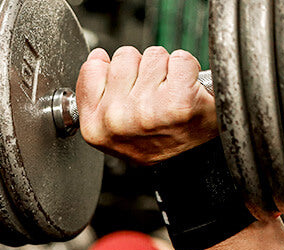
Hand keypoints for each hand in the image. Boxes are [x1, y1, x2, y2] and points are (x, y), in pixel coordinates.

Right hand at [76, 46, 217, 165]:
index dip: (114, 74)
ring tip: (170, 95)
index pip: (92, 69)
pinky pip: (181, 59)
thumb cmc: (156, 142)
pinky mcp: (178, 100)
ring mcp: (147, 110)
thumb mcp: (112, 127)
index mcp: (96, 127)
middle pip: (124, 57)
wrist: (192, 159)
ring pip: (153, 55)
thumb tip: (98, 58)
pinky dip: (189, 70)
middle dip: (141, 70)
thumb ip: (96, 91)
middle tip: (152, 96)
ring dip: (166, 70)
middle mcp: (118, 120)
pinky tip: (187, 91)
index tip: (127, 91)